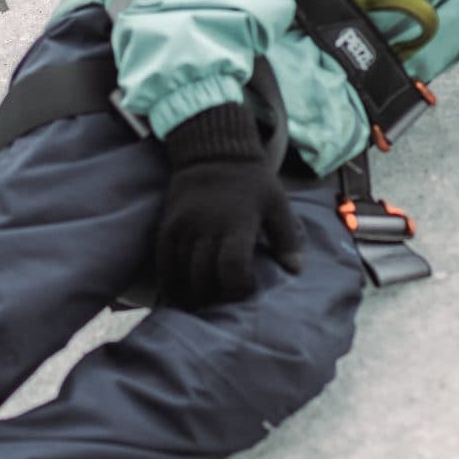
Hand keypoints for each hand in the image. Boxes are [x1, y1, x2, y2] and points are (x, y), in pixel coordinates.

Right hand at [154, 103, 302, 305]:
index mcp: (236, 223)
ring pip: (182, 273)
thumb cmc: (252, 182)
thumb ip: (287, 238)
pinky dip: (170, 282)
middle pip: (205, 276)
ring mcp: (183, 227)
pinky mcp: (167, 226)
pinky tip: (179, 295)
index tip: (246, 291)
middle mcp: (206, 226)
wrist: (213, 152)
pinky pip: (163, 262)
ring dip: (192, 294)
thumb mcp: (277, 204)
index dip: (239, 288)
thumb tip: (295, 270)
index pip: (232, 268)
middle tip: (223, 304)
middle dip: (215, 297)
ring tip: (203, 306)